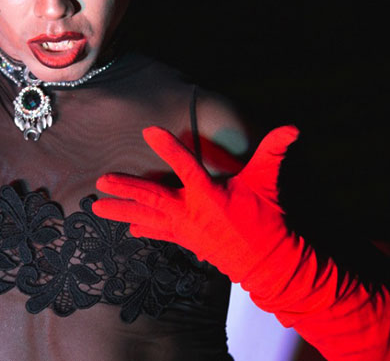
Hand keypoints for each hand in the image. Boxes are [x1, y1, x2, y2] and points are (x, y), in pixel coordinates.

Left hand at [92, 125, 298, 286]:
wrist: (266, 262)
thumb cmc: (267, 219)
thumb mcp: (268, 182)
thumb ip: (274, 151)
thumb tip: (293, 127)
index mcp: (210, 196)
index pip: (186, 166)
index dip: (168, 148)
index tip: (149, 131)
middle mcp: (191, 213)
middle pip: (152, 198)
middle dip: (126, 189)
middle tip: (101, 182)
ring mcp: (185, 229)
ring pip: (148, 218)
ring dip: (121, 211)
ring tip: (96, 209)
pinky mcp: (186, 240)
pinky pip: (158, 232)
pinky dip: (142, 228)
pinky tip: (126, 227)